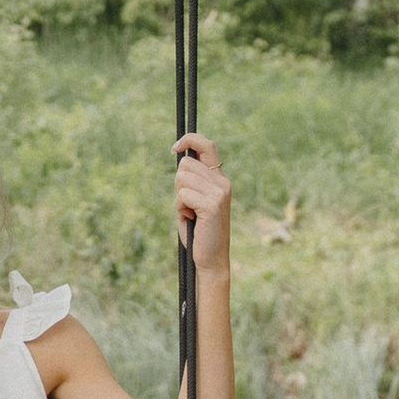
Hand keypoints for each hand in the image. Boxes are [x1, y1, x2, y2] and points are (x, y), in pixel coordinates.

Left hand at [174, 132, 231, 275]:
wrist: (211, 259)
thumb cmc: (199, 232)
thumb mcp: (195, 202)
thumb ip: (192, 182)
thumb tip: (180, 159)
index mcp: (220, 180)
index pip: (207, 145)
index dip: (189, 139)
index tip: (175, 148)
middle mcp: (223, 183)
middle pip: (185, 164)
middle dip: (178, 182)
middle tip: (186, 203)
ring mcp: (219, 193)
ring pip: (182, 178)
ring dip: (179, 197)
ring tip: (189, 213)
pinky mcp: (212, 205)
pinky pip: (182, 195)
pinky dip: (180, 208)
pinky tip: (190, 219)